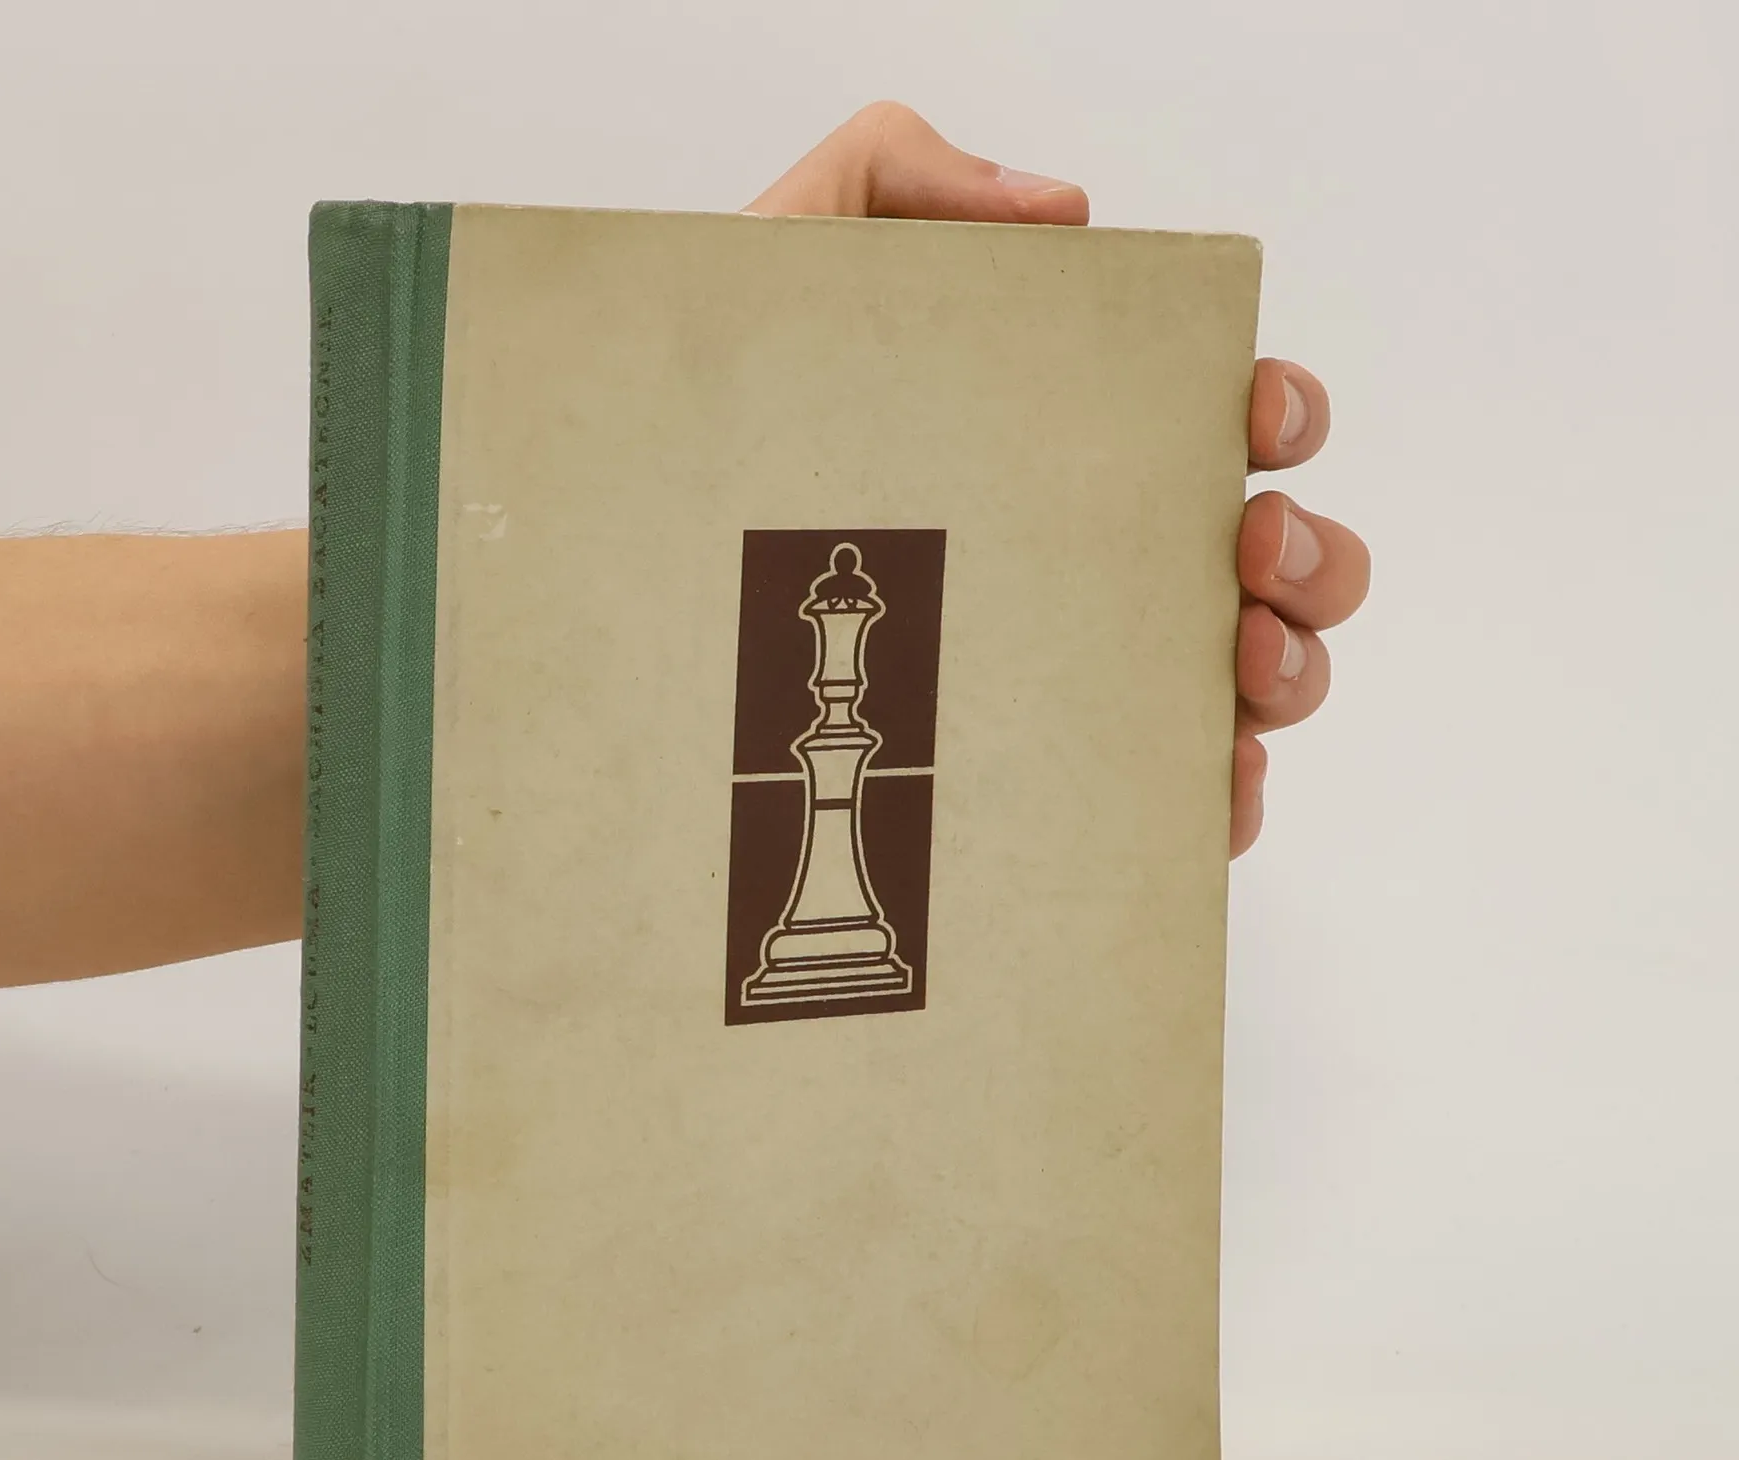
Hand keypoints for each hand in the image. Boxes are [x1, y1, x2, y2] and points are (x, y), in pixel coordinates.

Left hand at [748, 103, 1370, 855]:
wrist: (625, 578)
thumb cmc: (715, 444)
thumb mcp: (784, 270)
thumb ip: (900, 180)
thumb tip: (1063, 210)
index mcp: (1072, 447)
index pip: (1224, 422)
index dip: (1279, 412)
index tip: (1254, 418)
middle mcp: (1102, 563)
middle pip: (1281, 559)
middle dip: (1312, 552)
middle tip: (1252, 548)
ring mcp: (1089, 676)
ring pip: (1262, 680)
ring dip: (1292, 667)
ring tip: (1241, 661)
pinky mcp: (1056, 780)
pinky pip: (1183, 803)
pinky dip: (1229, 795)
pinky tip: (1217, 781)